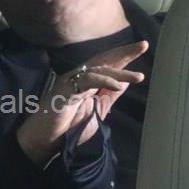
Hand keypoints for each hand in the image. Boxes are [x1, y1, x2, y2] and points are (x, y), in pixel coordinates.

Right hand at [16, 40, 148, 164]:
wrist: (44, 143)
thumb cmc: (67, 130)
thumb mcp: (96, 111)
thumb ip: (108, 96)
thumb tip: (123, 81)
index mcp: (86, 82)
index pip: (108, 66)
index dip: (124, 57)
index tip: (142, 48)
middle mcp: (78, 77)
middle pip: (104, 60)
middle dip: (124, 52)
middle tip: (143, 45)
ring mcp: (70, 82)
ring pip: (98, 69)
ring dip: (119, 72)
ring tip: (139, 77)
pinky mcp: (65, 89)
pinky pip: (87, 81)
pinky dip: (104, 81)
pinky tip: (118, 85)